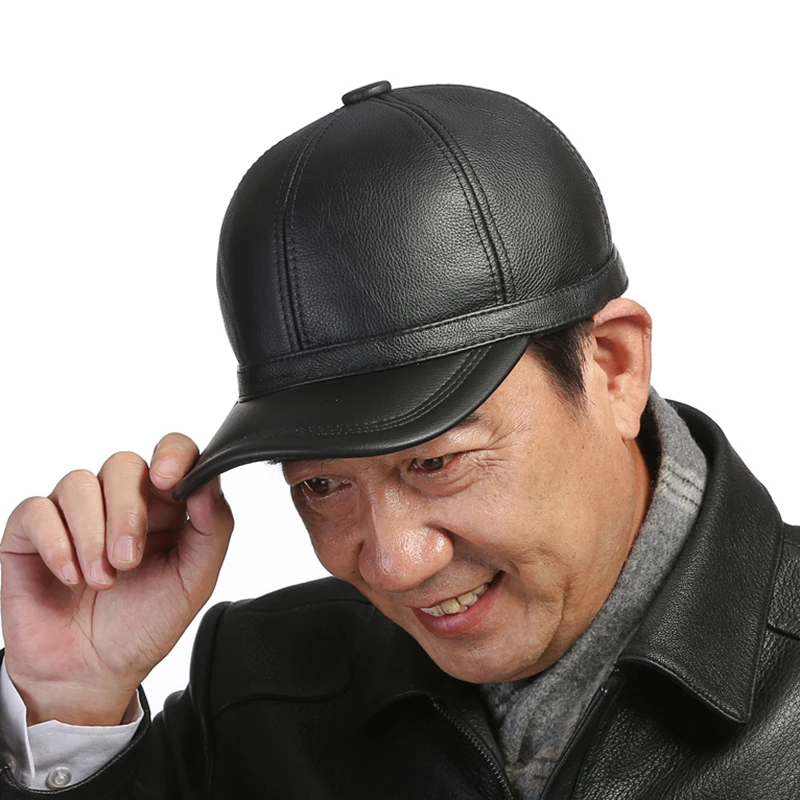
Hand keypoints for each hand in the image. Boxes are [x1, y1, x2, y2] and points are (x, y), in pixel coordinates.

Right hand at [0, 434, 233, 725]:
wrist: (91, 673)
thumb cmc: (144, 623)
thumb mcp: (194, 581)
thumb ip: (213, 528)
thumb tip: (209, 483)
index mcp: (165, 505)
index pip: (172, 452)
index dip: (172, 454)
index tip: (168, 479)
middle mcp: (119, 500)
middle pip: (123, 464)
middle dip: (126, 512)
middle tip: (128, 561)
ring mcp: (74, 512)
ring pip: (79, 482)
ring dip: (92, 535)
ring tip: (101, 581)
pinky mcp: (31, 531)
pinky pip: (37, 510)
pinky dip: (56, 544)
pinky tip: (71, 576)